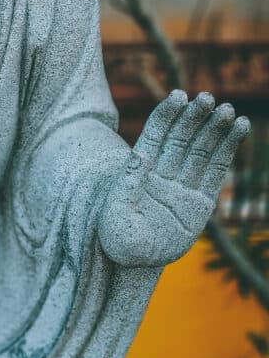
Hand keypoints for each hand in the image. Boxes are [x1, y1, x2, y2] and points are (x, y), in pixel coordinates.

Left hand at [98, 90, 249, 267]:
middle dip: (193, 118)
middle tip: (206, 98)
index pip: (155, 136)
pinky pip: (216, 172)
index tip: (178, 95)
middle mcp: (162, 175)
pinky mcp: (201, 203)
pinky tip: (240, 128)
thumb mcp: (116, 209)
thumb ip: (129, 181)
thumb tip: (140, 152)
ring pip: (201, 152)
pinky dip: (228, 149)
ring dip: (214, 129)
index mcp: (139, 171)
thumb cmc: (116, 237)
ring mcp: (182, 187)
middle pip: (180, 140)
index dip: (166, 116)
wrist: (134, 262)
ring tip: (228, 109)